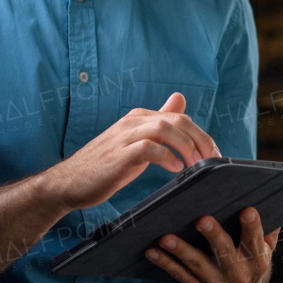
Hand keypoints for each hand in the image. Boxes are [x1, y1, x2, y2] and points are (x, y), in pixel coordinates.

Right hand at [49, 92, 219, 211]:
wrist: (68, 183)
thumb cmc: (104, 165)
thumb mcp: (136, 140)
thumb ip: (159, 121)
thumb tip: (180, 99)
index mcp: (139, 117)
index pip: (180, 117)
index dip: (202, 135)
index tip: (213, 155)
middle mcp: (133, 121)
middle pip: (177, 120)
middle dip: (201, 140)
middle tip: (212, 161)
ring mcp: (124, 136)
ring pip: (165, 128)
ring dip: (187, 146)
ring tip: (196, 164)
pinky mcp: (118, 155)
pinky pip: (148, 148)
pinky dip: (166, 156)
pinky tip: (175, 169)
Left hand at [144, 206, 278, 282]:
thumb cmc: (249, 269)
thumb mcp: (264, 255)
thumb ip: (268, 234)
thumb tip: (273, 205)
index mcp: (256, 262)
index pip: (255, 242)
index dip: (253, 227)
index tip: (248, 210)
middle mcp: (236, 274)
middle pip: (225, 252)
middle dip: (213, 236)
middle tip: (202, 220)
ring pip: (197, 265)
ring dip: (180, 251)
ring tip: (166, 238)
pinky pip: (179, 275)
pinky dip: (165, 262)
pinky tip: (152, 251)